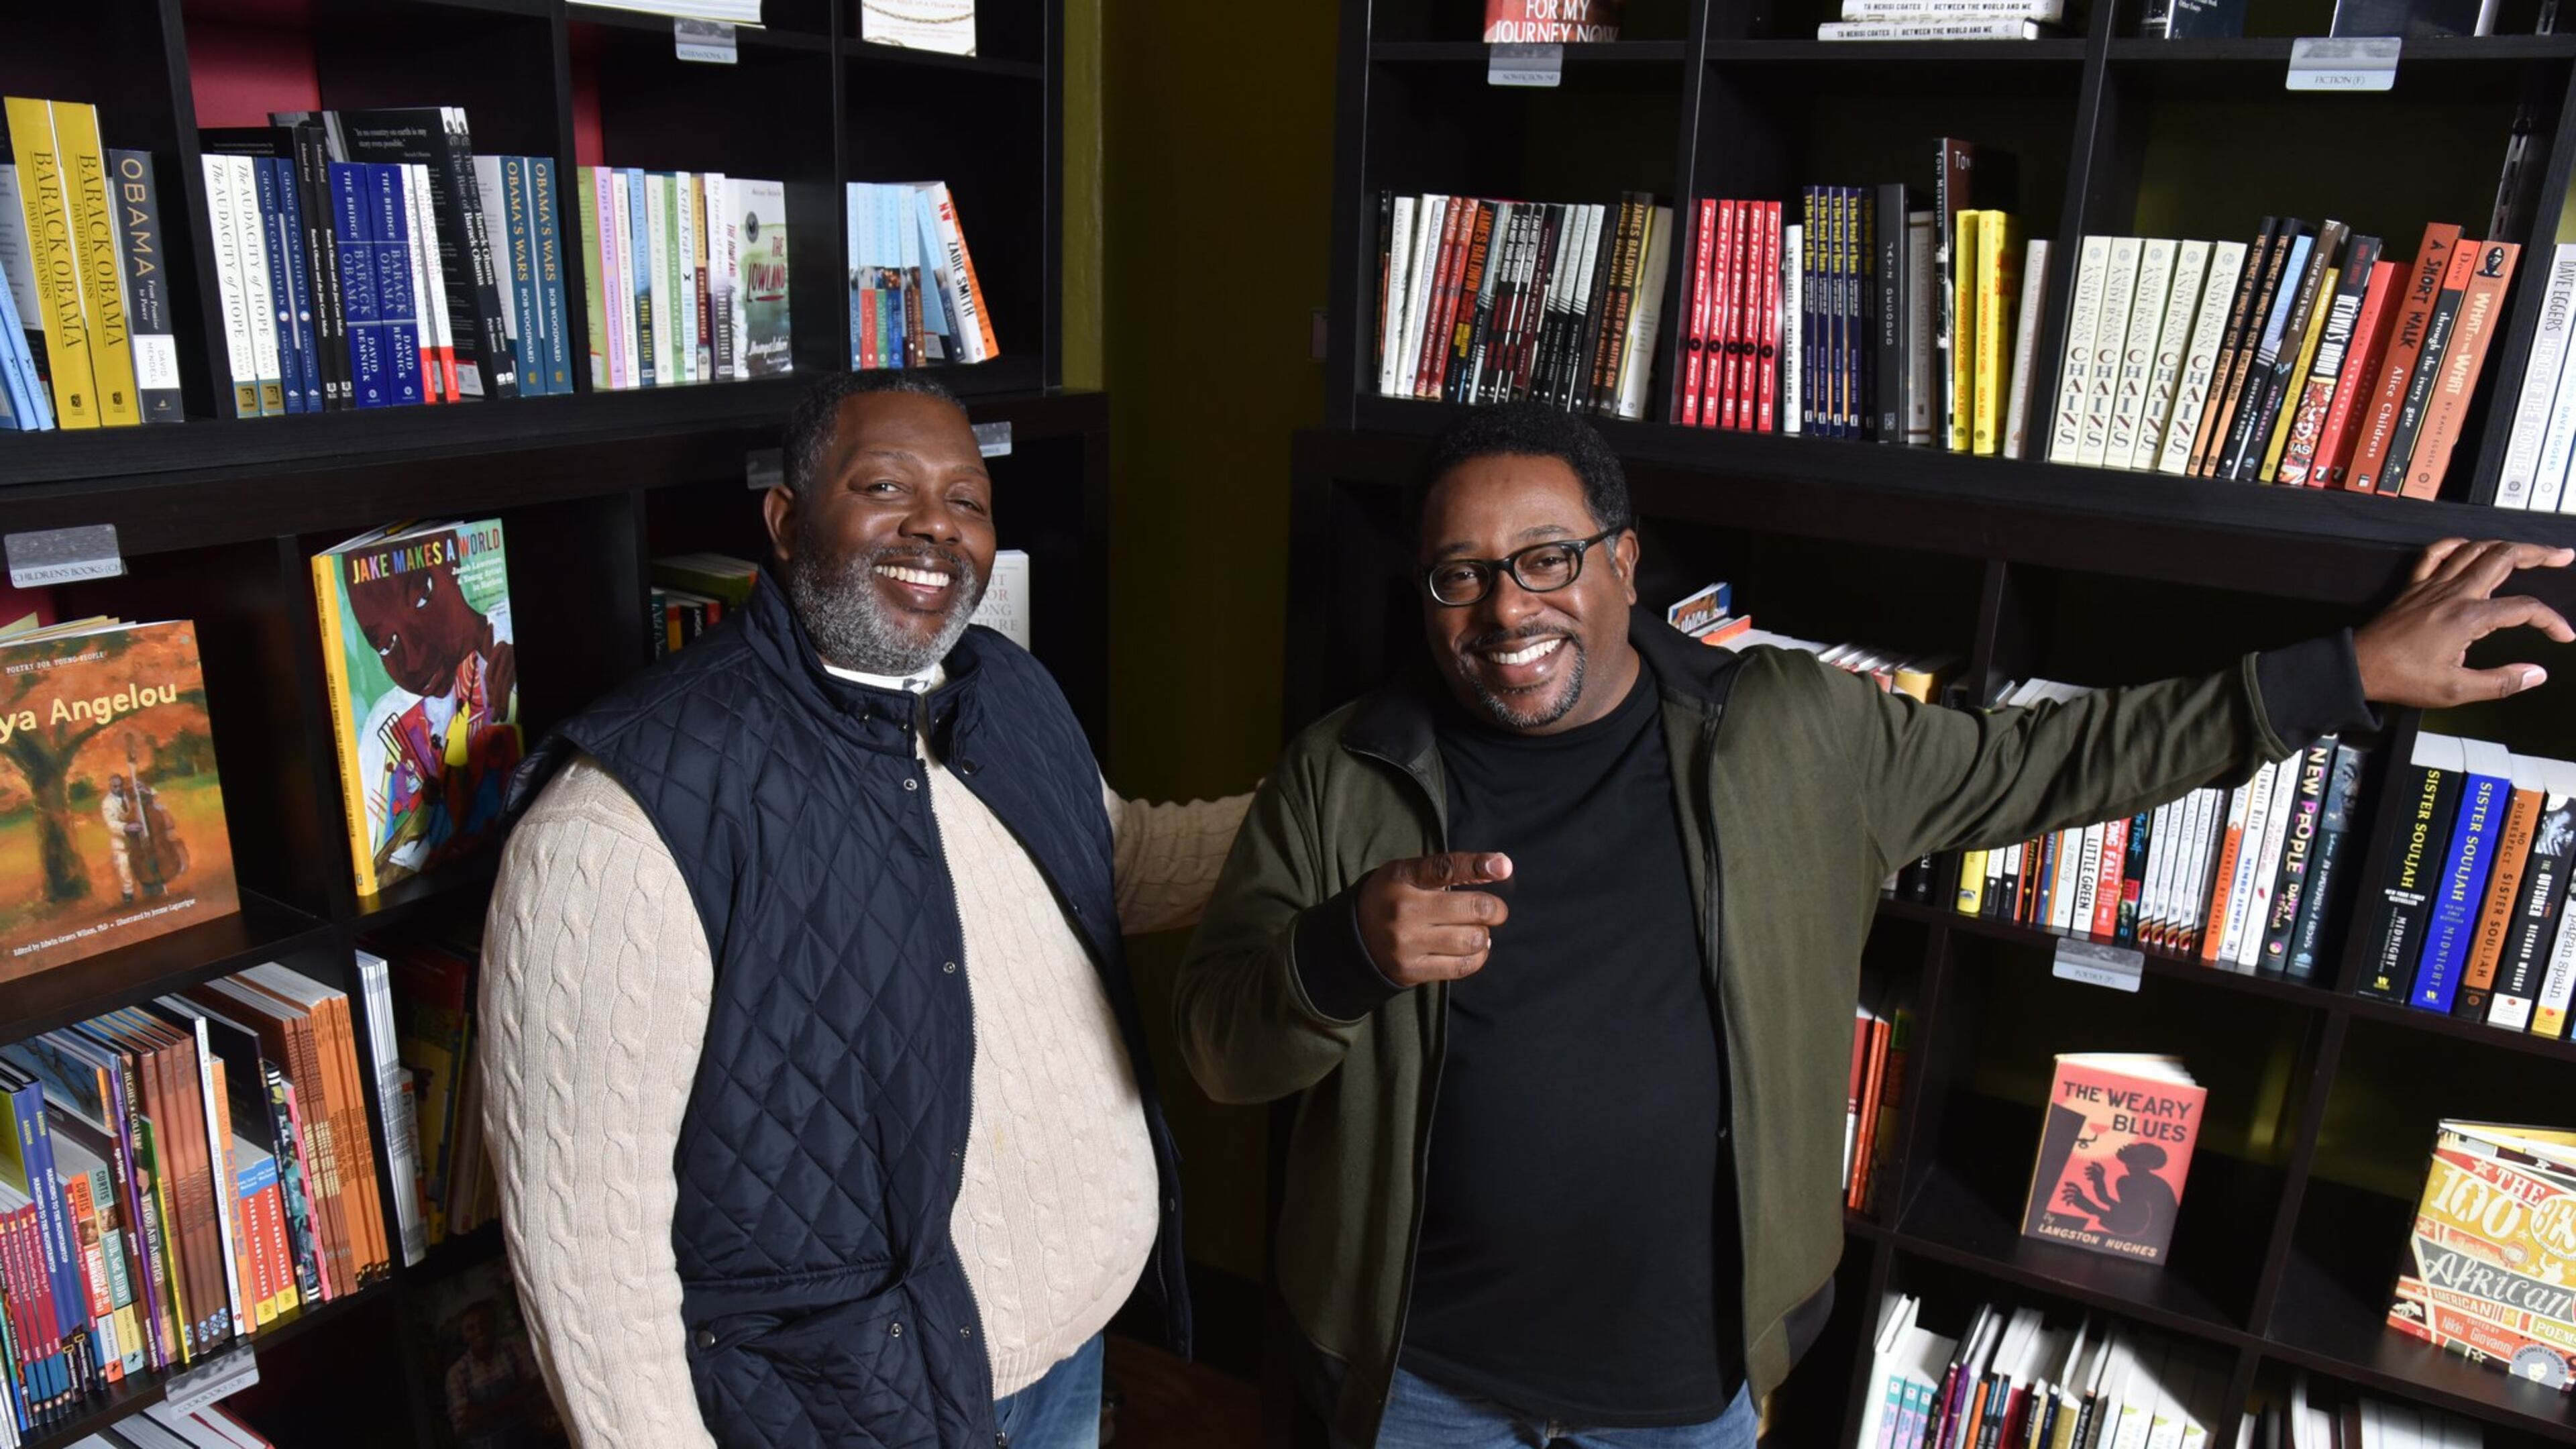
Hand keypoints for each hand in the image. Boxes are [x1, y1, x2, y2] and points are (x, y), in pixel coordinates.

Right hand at [1354, 851, 1512, 987]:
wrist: (1353, 938)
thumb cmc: (1394, 898)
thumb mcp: (1411, 874)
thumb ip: (1451, 870)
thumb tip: (1499, 868)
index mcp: (1402, 877)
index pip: (1446, 868)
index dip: (1478, 866)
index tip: (1504, 867)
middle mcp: (1403, 910)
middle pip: (1471, 909)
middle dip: (1494, 909)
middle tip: (1495, 911)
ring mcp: (1407, 943)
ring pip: (1472, 939)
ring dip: (1484, 934)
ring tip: (1477, 930)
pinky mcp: (1412, 970)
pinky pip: (1462, 966)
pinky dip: (1478, 956)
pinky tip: (1475, 948)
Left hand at [2354, 540, 2573, 705]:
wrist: (2358, 667)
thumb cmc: (2403, 679)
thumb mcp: (2456, 690)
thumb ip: (2501, 682)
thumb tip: (2537, 674)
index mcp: (2469, 618)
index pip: (2524, 609)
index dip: (2550, 620)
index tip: (2563, 635)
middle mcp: (2453, 593)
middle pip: (2504, 557)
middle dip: (2538, 554)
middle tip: (2562, 556)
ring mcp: (2432, 585)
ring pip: (2475, 549)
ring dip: (2506, 545)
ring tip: (2529, 550)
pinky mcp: (2414, 586)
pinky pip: (2436, 553)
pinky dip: (2457, 544)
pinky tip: (2470, 546)